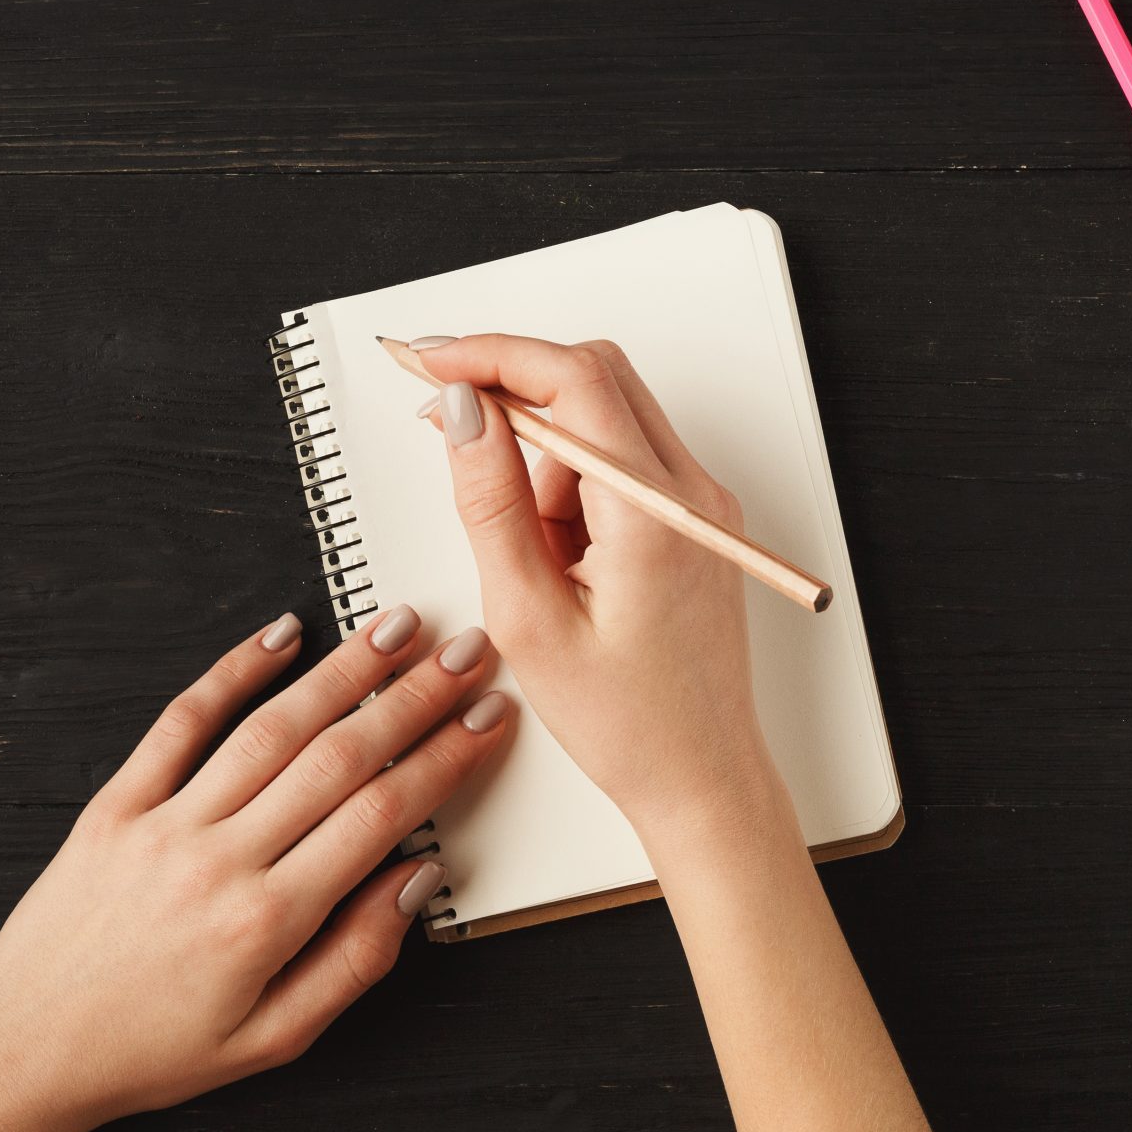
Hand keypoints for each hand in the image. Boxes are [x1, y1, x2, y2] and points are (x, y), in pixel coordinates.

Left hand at [0, 608, 509, 1131]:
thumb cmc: (154, 1052)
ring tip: (397, 627)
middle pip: (337, 758)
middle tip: (468, 650)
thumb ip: (355, 961)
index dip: (444, 759)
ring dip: (342, 671)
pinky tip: (281, 634)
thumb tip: (416, 881)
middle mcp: (219, 860)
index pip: (379, 816)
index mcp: (266, 922)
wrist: (26, 1048)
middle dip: (413, 698)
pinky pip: (180, 722)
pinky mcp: (115, 804)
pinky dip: (232, 671)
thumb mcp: (275, 1040)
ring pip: (270, 728)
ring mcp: (163, 823)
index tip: (488, 718)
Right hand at [414, 335, 790, 860]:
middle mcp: (692, 493)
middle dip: (512, 391)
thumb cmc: (627, 722)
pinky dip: (570, 487)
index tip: (430, 363)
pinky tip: (556, 562)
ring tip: (530, 561)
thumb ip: (491, 502)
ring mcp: (699, 504)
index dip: (493, 355)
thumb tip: (465, 413)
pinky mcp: (691, 520)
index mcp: (656, 514)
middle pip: (594, 378)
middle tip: (447, 424)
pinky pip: (619, 464)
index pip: (574, 378)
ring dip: (543, 458)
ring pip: (602, 421)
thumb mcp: (528, 617)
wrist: (701, 776)